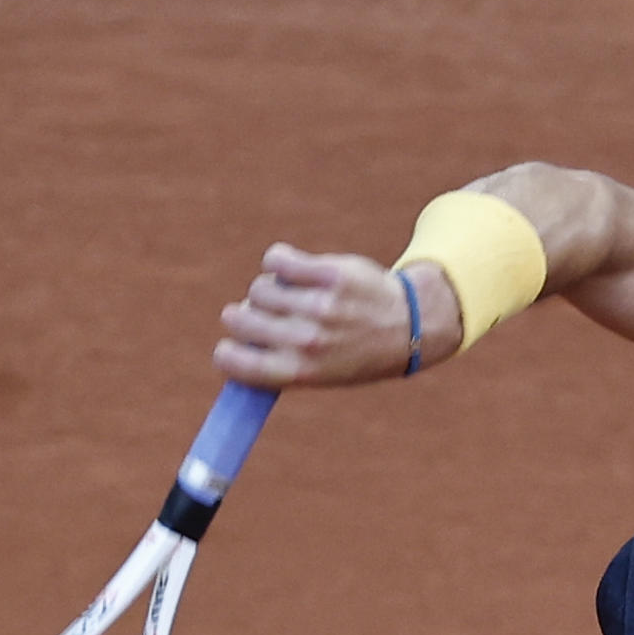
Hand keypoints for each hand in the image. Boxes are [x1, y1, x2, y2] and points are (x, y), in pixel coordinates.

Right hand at [213, 243, 429, 388]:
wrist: (407, 326)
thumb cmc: (354, 353)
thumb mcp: (319, 374)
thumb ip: (276, 364)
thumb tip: (230, 349)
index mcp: (300, 371)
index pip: (234, 361)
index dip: (226, 351)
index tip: (232, 346)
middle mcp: (308, 340)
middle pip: (239, 317)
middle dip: (244, 316)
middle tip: (265, 316)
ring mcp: (320, 306)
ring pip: (260, 289)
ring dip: (268, 290)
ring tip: (291, 296)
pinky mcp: (330, 274)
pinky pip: (277, 260)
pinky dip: (278, 262)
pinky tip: (291, 270)